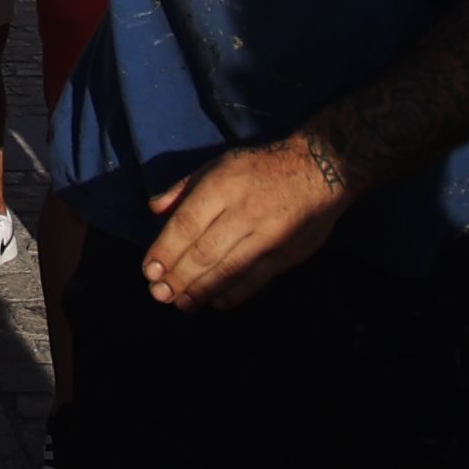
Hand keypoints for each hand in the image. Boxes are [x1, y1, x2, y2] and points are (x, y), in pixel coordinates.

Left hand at [142, 135, 349, 312]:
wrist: (319, 169)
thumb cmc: (260, 167)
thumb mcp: (219, 164)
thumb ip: (184, 188)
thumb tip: (154, 209)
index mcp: (222, 186)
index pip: (186, 224)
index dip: (165, 251)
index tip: (149, 272)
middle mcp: (243, 211)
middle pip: (204, 251)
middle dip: (178, 277)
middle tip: (159, 295)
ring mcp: (267, 234)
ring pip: (228, 269)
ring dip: (201, 290)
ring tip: (182, 304)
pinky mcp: (287, 253)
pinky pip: (256, 279)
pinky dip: (235, 294)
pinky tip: (217, 303)